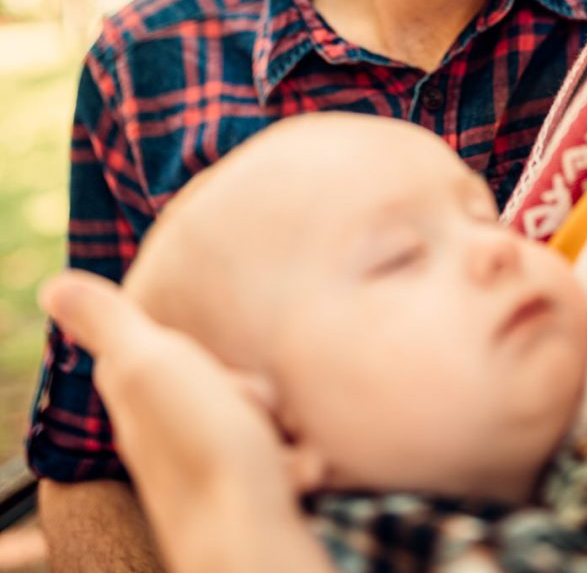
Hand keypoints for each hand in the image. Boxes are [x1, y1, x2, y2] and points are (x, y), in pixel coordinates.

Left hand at [40, 271, 320, 572]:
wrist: (250, 536)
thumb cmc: (198, 449)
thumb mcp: (147, 367)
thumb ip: (110, 324)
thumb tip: (55, 286)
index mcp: (139, 406)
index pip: (152, 351)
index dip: (183, 344)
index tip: (203, 351)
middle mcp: (172, 439)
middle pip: (219, 376)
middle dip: (247, 380)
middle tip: (247, 397)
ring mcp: (216, 465)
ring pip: (260, 409)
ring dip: (277, 413)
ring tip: (276, 431)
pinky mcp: (256, 488)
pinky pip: (287, 449)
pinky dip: (297, 453)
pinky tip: (297, 463)